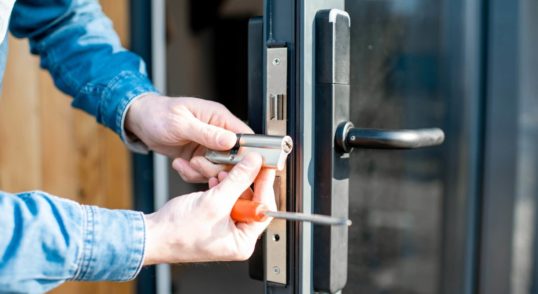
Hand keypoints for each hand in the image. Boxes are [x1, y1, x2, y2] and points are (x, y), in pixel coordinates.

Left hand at [125, 94, 252, 181]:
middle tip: (198, 163)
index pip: (245, 137)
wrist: (141, 122)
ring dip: (201, 171)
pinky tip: (180, 164)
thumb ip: (208, 133)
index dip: (246, 154)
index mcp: (220, 118)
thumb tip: (231, 140)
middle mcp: (218, 133)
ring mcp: (209, 147)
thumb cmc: (159, 114)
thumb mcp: (181, 123)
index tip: (236, 166)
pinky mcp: (200, 158)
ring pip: (219, 169)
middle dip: (216, 167)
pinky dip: (191, 174)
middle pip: (234, 159)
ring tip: (186, 163)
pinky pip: (204, 174)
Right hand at [142, 153, 276, 264]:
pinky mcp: (215, 220)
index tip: (265, 167)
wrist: (151, 236)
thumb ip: (238, 180)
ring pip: (237, 197)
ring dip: (231, 182)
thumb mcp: (215, 202)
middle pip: (252, 201)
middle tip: (245, 164)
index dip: (264, 185)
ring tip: (223, 173)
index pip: (264, 209)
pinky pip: (225, 199)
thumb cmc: (177, 233)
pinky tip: (215, 181)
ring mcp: (225, 229)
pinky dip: (221, 187)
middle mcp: (236, 237)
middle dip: (244, 182)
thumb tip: (254, 164)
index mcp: (243, 242)